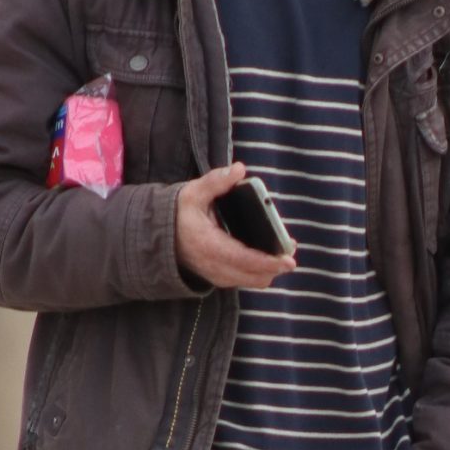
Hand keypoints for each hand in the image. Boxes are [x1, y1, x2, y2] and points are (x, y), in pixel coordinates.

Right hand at [174, 163, 295, 290]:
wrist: (161, 238)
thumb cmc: (179, 215)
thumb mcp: (193, 194)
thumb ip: (216, 182)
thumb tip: (239, 169)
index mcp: (209, 246)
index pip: (244, 260)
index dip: (269, 262)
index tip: (289, 260)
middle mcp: (214, 266)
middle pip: (255, 276)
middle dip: (276, 265)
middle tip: (289, 246)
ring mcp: (218, 276)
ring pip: (254, 280)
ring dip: (271, 269)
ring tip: (282, 250)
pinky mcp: (221, 278)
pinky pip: (247, 279)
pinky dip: (261, 270)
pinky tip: (269, 255)